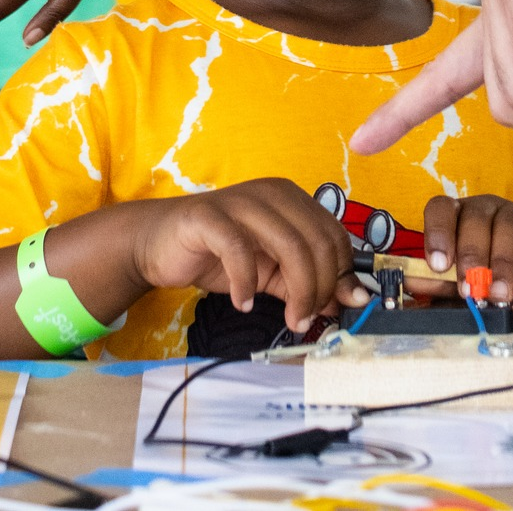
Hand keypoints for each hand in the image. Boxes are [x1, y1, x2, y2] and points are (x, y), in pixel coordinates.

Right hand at [126, 179, 370, 333]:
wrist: (160, 242)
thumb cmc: (219, 253)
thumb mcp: (272, 272)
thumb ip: (309, 282)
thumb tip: (352, 300)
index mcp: (292, 199)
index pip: (333, 236)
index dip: (340, 276)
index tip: (336, 308)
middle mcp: (271, 193)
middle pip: (316, 242)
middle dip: (318, 289)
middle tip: (305, 319)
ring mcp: (240, 201)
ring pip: (288, 245)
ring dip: (295, 292)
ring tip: (288, 319)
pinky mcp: (208, 216)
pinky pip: (239, 251)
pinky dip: (247, 283)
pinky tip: (243, 302)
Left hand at [405, 194, 512, 329]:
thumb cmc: (484, 295)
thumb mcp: (455, 293)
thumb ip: (434, 284)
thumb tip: (407, 279)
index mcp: (456, 218)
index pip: (441, 208)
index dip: (437, 232)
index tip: (438, 266)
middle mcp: (486, 211)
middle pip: (474, 217)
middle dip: (470, 255)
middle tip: (470, 288)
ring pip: (507, 226)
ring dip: (500, 264)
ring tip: (497, 295)